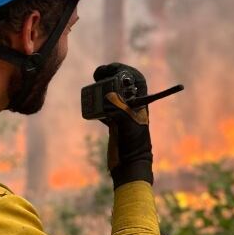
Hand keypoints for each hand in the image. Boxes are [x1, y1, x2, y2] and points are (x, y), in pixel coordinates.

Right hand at [93, 64, 152, 188]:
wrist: (130, 164)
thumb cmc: (133, 144)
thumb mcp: (127, 123)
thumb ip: (120, 108)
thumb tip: (110, 96)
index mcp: (141, 101)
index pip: (134, 77)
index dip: (123, 69)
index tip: (109, 69)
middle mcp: (133, 105)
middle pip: (122, 83)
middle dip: (110, 76)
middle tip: (97, 75)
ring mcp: (124, 114)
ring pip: (113, 94)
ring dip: (102, 89)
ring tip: (93, 88)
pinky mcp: (115, 124)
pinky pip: (106, 108)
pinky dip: (99, 105)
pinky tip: (92, 108)